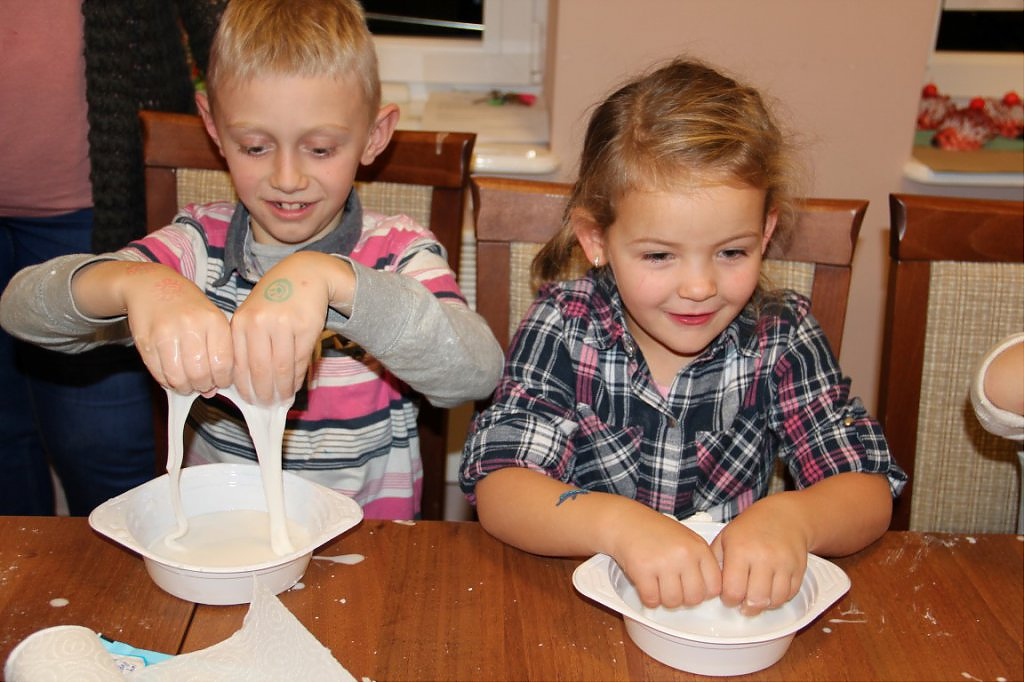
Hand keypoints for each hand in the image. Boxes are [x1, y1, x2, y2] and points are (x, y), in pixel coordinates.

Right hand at [120, 264, 233, 395]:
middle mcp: (190, 325)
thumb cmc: (188, 306)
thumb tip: (212, 390)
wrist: (151, 285)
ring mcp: (166, 333)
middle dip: (203, 386)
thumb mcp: (211, 320)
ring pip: (178, 378)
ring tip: (187, 383)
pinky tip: (172, 376)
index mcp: (213, 321)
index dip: (222, 380)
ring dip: (184, 387)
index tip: (220, 381)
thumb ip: (217, 352)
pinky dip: (167, 381)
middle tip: (202, 385)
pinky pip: (158, 373)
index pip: (223, 364)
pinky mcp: (145, 341)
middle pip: (200, 374)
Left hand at [230, 252, 344, 403]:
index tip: (251, 401)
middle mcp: (258, 322)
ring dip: (282, 389)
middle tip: (267, 405)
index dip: (245, 387)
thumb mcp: (253, 315)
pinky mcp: (305, 327)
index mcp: (240, 322)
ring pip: (280, 368)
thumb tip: (249, 384)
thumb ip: (248, 344)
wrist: (304, 275)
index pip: (239, 364)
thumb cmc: (275, 299)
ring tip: (282, 399)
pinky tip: (294, 385)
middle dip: (264, 392)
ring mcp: (282, 324)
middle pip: (259, 369)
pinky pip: (299, 360)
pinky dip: (296, 377)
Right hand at [607, 506, 722, 608]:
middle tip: (672, 588)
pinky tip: (646, 585)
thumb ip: (700, 561)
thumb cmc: (655, 532)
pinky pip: (652, 600)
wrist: (625, 521)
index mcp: (699, 547)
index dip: (703, 593)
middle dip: (683, 599)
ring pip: (673, 602)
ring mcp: (663, 562)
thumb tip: (709, 592)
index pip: (715, 586)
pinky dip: (648, 598)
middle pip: (694, 598)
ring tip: (658, 585)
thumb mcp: (686, 539)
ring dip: (664, 600)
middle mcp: (684, 554)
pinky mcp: (643, 570)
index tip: (692, 588)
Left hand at [710, 498, 808, 615]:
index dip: (729, 599)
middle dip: (747, 607)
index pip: (733, 590)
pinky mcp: (798, 568)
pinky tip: (770, 592)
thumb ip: (715, 562)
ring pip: (774, 601)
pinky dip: (779, 598)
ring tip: (756, 598)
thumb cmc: (750, 528)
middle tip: (742, 603)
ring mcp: (783, 563)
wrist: (785, 516)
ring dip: (764, 605)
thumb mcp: (725, 538)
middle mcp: (763, 557)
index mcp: (740, 550)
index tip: (728, 596)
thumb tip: (711, 586)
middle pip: (755, 599)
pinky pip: (789, 594)